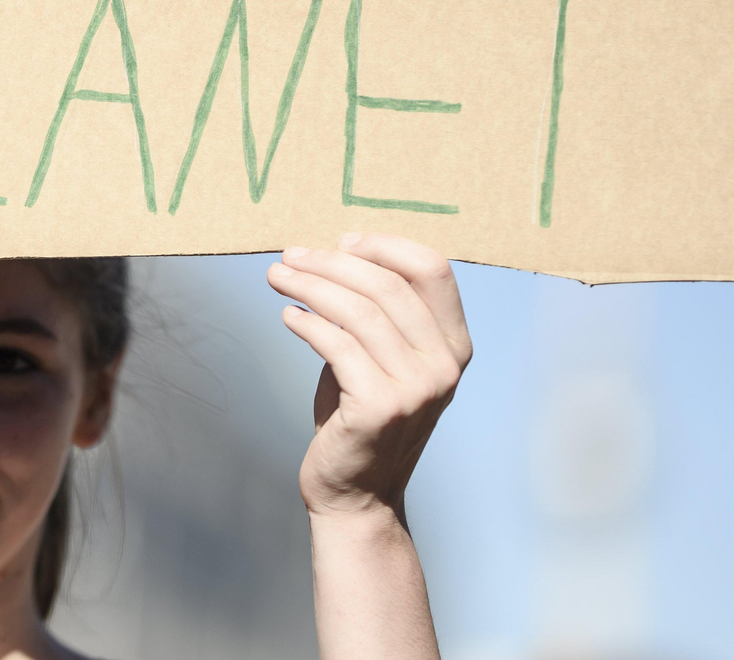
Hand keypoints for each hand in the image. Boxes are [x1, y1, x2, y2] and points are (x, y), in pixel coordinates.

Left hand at [267, 233, 471, 520]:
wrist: (356, 492)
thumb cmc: (360, 414)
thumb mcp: (380, 357)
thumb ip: (375, 313)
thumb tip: (334, 253)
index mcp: (454, 345)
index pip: (433, 270)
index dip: (385, 245)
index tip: (341, 241)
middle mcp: (445, 365)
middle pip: (388, 285)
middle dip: (332, 262)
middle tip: (290, 256)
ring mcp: (418, 388)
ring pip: (359, 312)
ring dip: (311, 286)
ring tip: (279, 276)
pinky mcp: (382, 407)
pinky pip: (338, 345)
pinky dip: (307, 323)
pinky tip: (288, 316)